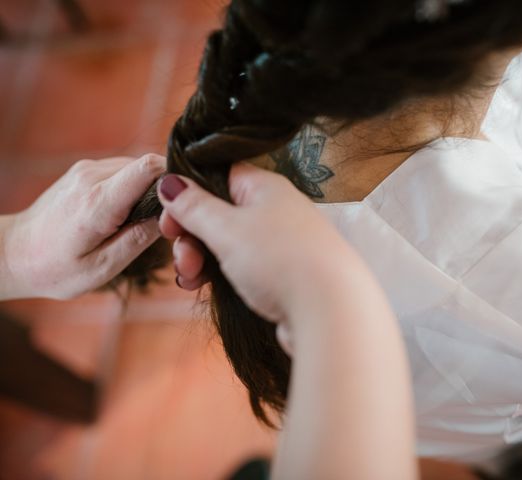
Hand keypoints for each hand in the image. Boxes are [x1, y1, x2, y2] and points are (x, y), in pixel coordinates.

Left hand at [1, 154, 164, 299]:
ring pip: (139, 168)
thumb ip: (138, 239)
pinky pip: (125, 171)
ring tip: (140, 222)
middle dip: (164, 192)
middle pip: (150, 167)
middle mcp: (92, 176)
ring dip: (149, 191)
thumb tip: (170, 215)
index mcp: (98, 202)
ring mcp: (87, 168)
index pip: (149, 168)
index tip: (183, 205)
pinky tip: (125, 214)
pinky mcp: (86, 169)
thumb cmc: (55, 269)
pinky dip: (134, 189)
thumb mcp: (102, 268)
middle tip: (162, 224)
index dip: (175, 180)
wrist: (13, 253)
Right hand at [157, 162, 364, 323]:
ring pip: (229, 244)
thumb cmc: (279, 260)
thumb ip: (194, 206)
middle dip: (192, 237)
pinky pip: (244, 267)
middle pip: (220, 214)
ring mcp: (282, 244)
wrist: (329, 310)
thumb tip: (170, 181)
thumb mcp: (226, 229)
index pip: (219, 177)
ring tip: (190, 280)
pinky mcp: (284, 274)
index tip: (169, 222)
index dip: (189, 196)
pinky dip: (222, 275)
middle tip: (182, 259)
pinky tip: (204, 289)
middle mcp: (276, 211)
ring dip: (202, 259)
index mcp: (266, 188)